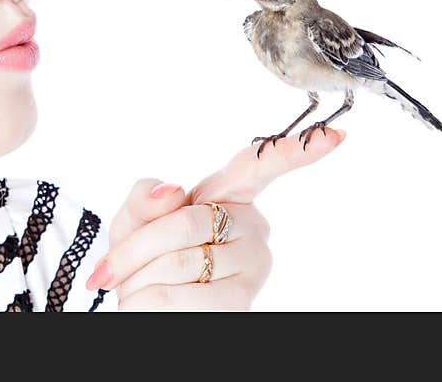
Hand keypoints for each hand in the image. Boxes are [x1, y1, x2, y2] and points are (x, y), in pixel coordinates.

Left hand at [86, 128, 346, 309]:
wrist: (141, 304)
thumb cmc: (142, 255)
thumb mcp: (132, 220)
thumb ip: (144, 200)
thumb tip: (173, 190)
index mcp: (227, 194)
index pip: (259, 167)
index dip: (293, 152)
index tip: (334, 136)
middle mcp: (251, 227)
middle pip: (185, 224)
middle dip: (134, 248)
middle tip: (107, 270)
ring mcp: (252, 264)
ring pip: (180, 261)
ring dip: (137, 278)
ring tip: (127, 288)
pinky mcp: (242, 300)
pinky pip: (183, 296)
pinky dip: (145, 301)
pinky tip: (137, 304)